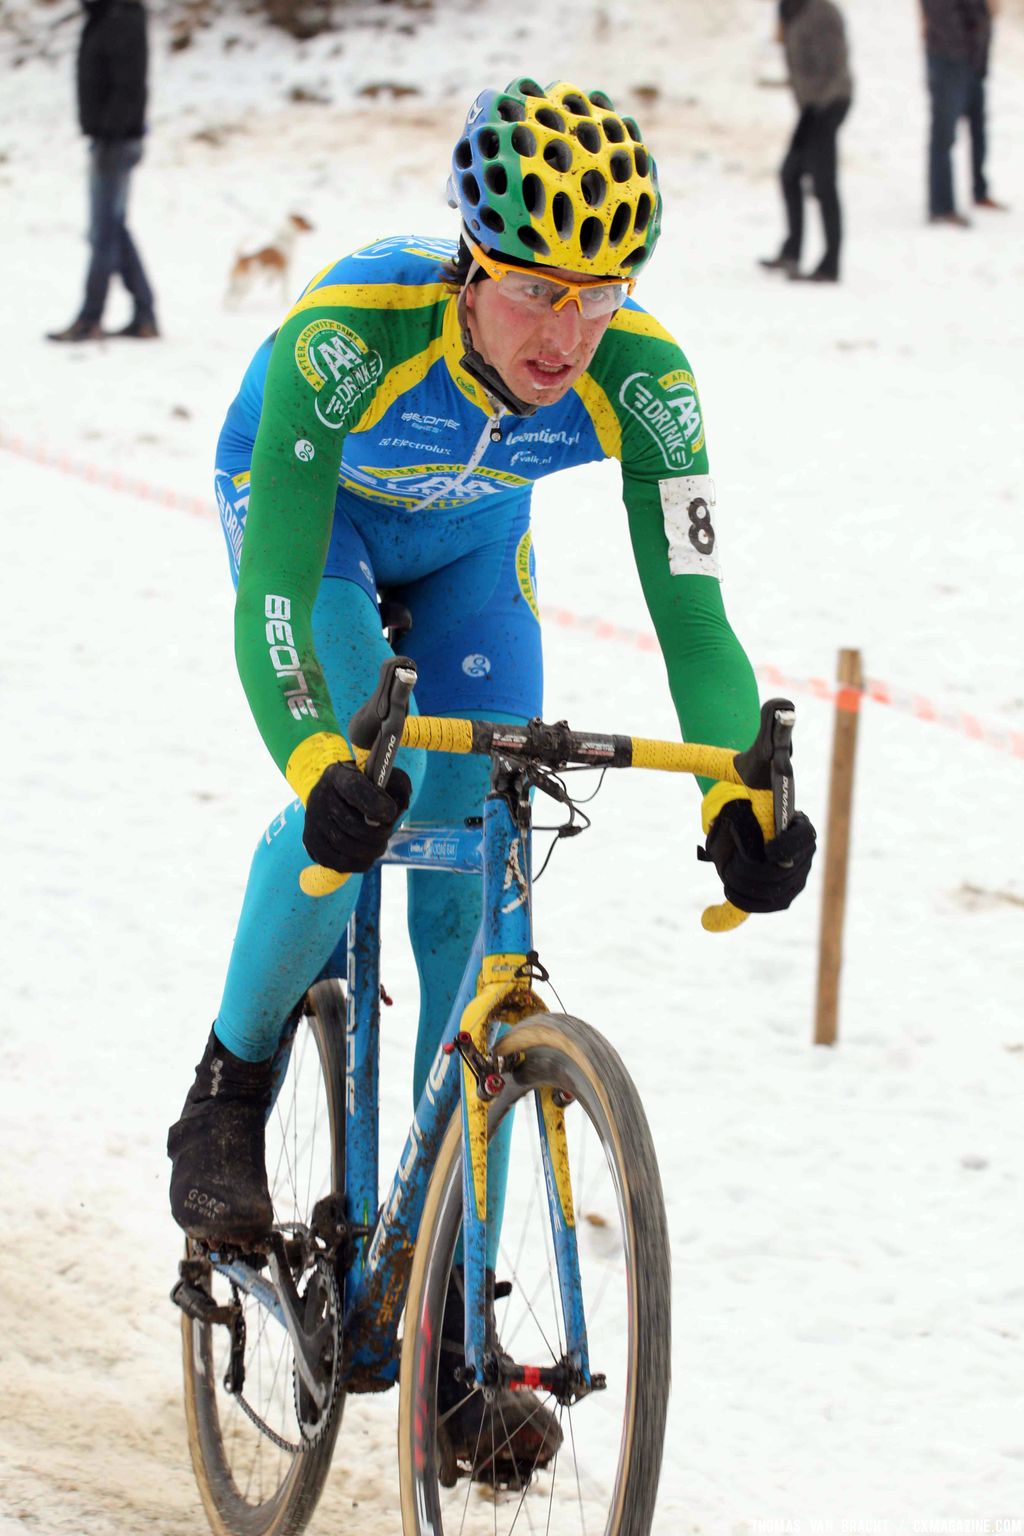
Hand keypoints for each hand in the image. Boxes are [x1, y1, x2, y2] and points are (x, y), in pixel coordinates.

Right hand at [302, 762, 411, 873]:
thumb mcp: (383, 776)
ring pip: (344, 845)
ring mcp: (313, 821)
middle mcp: (320, 796)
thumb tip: (398, 809)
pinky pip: (337, 861)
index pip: (354, 788)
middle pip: (351, 824)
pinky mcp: (312, 842)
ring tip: (380, 845)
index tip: (391, 813)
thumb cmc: (367, 787)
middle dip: (377, 834)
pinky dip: (358, 863)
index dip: (374, 804)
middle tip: (388, 832)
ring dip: (370, 850)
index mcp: (339, 775)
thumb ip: (398, 785)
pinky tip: (367, 855)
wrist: (337, 795)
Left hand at [698, 798, 815, 913]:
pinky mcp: (788, 894)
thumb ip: (740, 820)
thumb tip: (723, 827)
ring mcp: (799, 876)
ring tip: (727, 878)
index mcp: (799, 826)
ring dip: (747, 887)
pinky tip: (730, 892)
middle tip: (730, 866)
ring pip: (778, 891)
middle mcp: (805, 853)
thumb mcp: (741, 814)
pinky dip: (750, 901)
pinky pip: (773, 904)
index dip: (787, 846)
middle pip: (786, 871)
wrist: (744, 838)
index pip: (804, 836)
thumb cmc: (744, 822)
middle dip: (753, 872)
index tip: (766, 849)